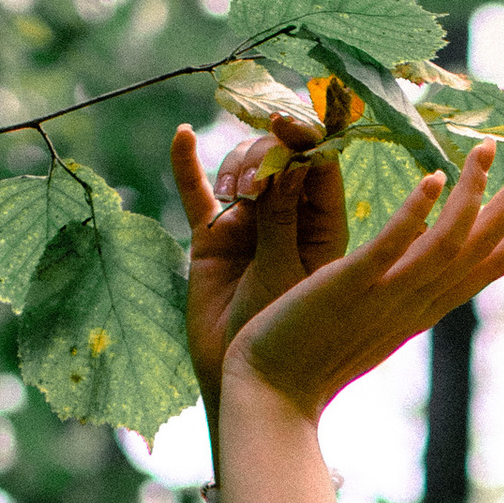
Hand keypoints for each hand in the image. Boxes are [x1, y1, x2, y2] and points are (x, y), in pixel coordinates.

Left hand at [169, 123, 503, 424]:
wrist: (272, 397)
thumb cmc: (310, 358)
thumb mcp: (370, 319)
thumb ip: (397, 291)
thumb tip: (413, 263)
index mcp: (426, 308)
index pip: (490, 261)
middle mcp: (418, 303)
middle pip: (487, 247)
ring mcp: (387, 296)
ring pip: (450, 242)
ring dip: (476, 193)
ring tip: (488, 148)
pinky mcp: (349, 288)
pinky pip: (391, 249)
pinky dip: (417, 215)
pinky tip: (433, 179)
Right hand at [171, 116, 347, 408]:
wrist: (244, 380)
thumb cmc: (282, 336)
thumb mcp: (285, 272)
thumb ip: (282, 217)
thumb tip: (290, 161)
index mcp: (322, 225)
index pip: (318, 165)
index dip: (306, 138)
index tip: (288, 122)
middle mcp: (287, 216)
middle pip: (278, 157)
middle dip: (266, 154)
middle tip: (254, 181)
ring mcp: (248, 223)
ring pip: (242, 167)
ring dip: (237, 164)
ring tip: (235, 190)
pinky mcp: (211, 236)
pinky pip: (197, 193)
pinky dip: (187, 164)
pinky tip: (181, 135)